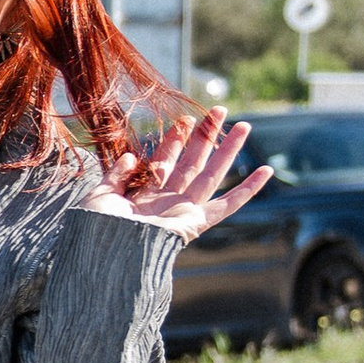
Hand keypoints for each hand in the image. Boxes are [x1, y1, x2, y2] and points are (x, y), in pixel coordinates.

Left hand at [84, 107, 268, 243]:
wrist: (107, 252)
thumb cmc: (98, 230)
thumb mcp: (101, 196)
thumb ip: (116, 175)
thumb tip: (131, 156)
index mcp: (143, 195)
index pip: (165, 160)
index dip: (175, 139)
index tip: (184, 119)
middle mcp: (167, 201)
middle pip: (193, 162)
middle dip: (206, 136)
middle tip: (219, 110)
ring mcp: (184, 210)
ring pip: (212, 174)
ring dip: (229, 150)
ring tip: (245, 126)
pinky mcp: (197, 222)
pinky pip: (228, 205)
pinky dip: (248, 189)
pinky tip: (265, 171)